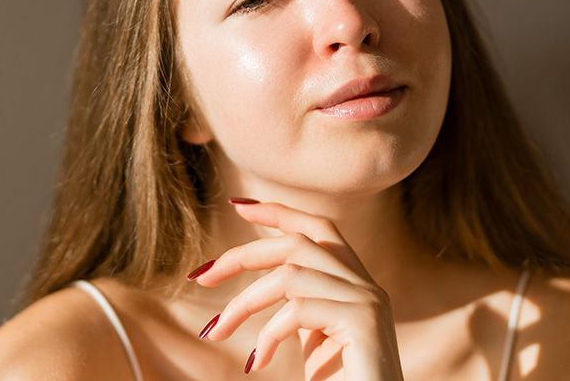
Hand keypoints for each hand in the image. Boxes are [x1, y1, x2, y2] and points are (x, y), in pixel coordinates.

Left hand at [186, 199, 404, 379]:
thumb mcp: (312, 338)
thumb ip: (296, 306)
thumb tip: (257, 283)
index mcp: (356, 284)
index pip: (319, 229)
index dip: (280, 213)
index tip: (239, 207)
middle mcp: (367, 285)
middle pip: (297, 243)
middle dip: (243, 255)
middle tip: (201, 277)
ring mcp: (368, 301)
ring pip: (290, 276)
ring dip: (243, 304)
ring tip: (218, 332)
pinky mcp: (363, 321)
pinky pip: (299, 310)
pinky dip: (268, 334)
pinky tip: (256, 362)